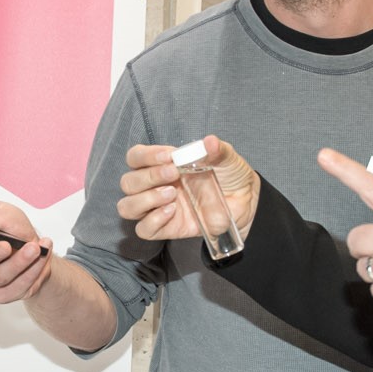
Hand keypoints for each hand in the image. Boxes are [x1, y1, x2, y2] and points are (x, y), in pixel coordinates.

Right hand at [118, 136, 261, 242]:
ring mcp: (158, 208)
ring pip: (127, 207)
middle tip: (174, 174)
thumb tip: (209, 142)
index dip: (145, 156)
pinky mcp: (166, 228)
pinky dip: (153, 220)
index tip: (169, 156)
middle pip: (127, 182)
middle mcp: (154, 186)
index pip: (135, 157)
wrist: (245, 202)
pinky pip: (144, 229)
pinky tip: (172, 211)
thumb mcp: (225, 158)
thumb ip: (216, 150)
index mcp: (161, 164)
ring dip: (146, 199)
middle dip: (148, 177)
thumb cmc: (229, 176)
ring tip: (172, 195)